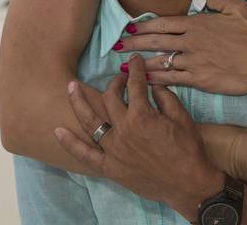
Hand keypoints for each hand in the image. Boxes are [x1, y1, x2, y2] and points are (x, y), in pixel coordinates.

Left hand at [53, 54, 223, 220]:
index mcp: (142, 115)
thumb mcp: (181, 117)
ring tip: (70, 87)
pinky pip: (85, 155)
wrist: (188, 183)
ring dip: (78, 102)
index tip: (134, 61)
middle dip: (115, 82)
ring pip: (90, 121)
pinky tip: (58, 131)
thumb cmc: (188, 150)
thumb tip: (152, 83)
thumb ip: (165, 96)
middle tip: (119, 78)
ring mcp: (113, 150)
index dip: (135, 68)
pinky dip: (70, 143)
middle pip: (110, 98)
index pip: (135, 84)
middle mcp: (123, 130)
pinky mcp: (110, 168)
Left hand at [118, 0, 246, 93]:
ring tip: (124, 67)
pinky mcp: (199, 80)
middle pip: (155, 42)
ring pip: (160, 62)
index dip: (144, 26)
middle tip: (116, 46)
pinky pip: (173, 80)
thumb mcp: (236, 6)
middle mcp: (190, 42)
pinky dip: (157, 80)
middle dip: (133, 43)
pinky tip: (145, 82)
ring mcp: (193, 62)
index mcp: (197, 24)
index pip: (163, 23)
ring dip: (140, 64)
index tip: (129, 27)